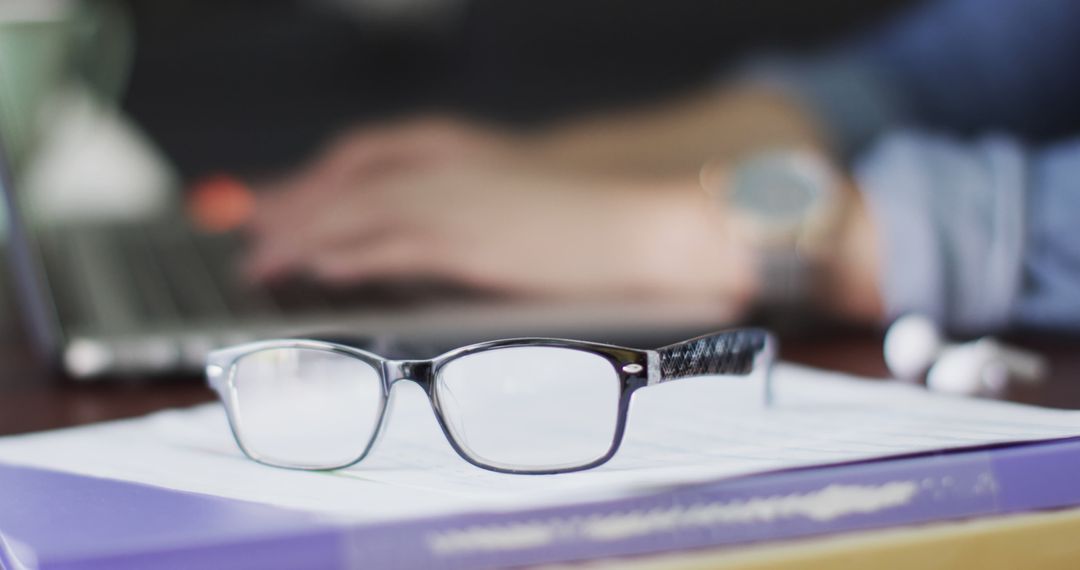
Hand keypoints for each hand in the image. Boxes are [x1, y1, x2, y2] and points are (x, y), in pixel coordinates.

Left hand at [245, 156, 755, 306]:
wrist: (639, 224)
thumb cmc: (582, 221)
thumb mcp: (511, 202)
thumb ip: (459, 209)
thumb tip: (409, 237)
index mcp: (456, 154)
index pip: (362, 157)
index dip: (311, 180)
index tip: (275, 204)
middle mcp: (446, 170)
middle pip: (347, 183)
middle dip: (291, 210)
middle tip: (249, 237)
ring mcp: (457, 203)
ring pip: (359, 213)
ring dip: (303, 238)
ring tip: (261, 263)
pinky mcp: (471, 241)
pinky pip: (395, 246)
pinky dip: (351, 255)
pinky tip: (320, 268)